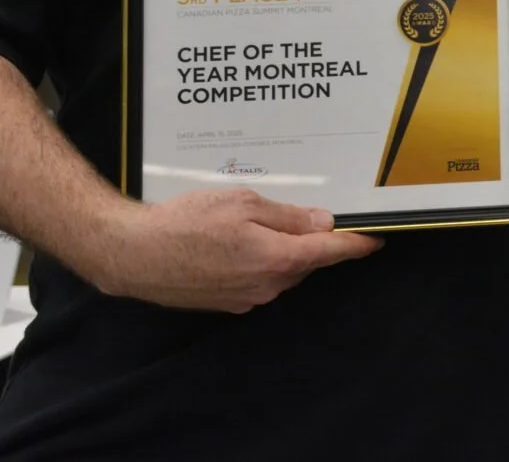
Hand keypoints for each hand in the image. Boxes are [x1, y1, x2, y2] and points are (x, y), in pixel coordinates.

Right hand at [87, 187, 382, 312]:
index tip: (375, 240)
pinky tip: (233, 244)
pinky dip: (258, 262)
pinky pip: (257, 280)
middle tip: (296, 214)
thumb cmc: (185, 223)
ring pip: (281, 271)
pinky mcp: (226, 303)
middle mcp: (267, 286)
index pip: (330, 253)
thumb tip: (323, 223)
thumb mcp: (242, 204)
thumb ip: (287, 216)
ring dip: (280, 250)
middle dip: (308, 241)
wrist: (133, 255)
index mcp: (277, 259)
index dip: (355, 245)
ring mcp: (246, 299)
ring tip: (250, 225)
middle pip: (305, 262)